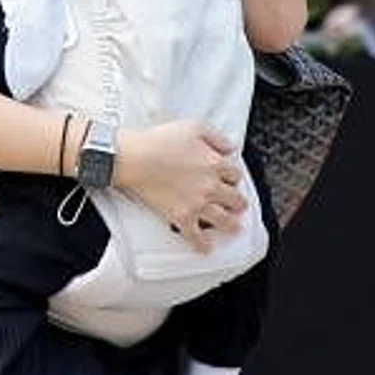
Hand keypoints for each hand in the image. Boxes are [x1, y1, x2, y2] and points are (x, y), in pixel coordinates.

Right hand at [113, 120, 247, 253]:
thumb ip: (217, 138)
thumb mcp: (195, 127)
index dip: (234, 177)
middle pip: (235, 199)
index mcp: (215, 164)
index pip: (235, 174)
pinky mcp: (182, 217)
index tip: (231, 179)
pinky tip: (206, 248)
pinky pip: (196, 236)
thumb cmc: (160, 141)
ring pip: (223, 220)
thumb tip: (231, 148)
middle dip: (238, 202)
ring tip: (234, 228)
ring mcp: (198, 204)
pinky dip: (203, 244)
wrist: (136, 158)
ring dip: (231, 225)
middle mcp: (211, 186)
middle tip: (239, 205)